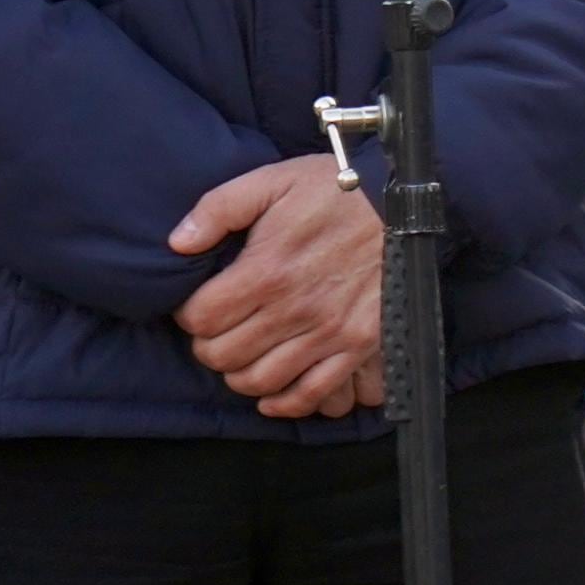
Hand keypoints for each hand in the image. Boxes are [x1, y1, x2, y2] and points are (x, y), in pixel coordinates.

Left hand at [171, 154, 382, 419]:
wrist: (406, 203)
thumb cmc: (337, 191)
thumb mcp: (273, 181)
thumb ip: (218, 208)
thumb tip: (177, 244)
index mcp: (267, 270)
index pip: (200, 319)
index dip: (188, 313)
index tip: (198, 303)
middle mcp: (294, 310)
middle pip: (222, 356)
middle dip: (209, 344)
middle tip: (220, 327)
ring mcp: (328, 333)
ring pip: (259, 381)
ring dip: (239, 372)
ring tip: (244, 351)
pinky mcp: (358, 345)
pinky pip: (311, 394)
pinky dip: (284, 403)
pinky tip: (272, 392)